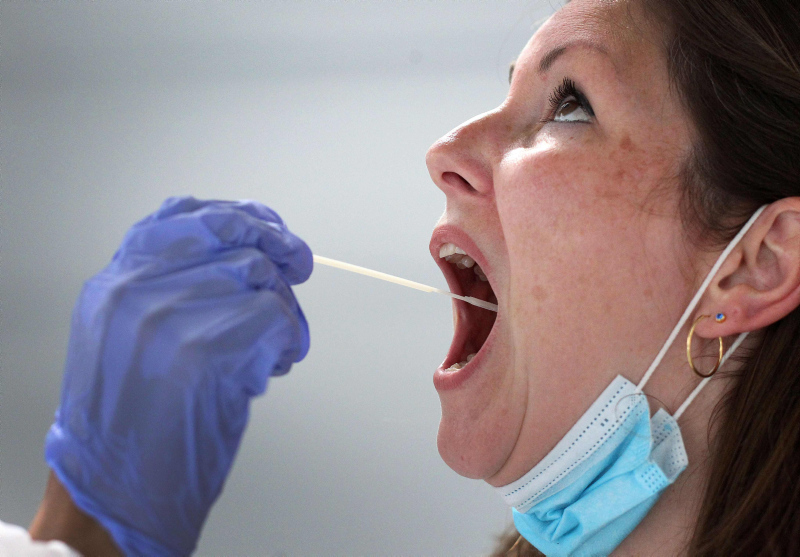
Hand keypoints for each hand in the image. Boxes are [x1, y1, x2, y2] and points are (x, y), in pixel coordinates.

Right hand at [43, 197, 311, 555]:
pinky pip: (277, 318)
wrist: (111, 492)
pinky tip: (274, 367)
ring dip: (284, 312)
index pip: (185, 213)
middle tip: (300, 265)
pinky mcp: (208, 353)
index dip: (241, 214)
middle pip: (234, 239)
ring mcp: (170, 320)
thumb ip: (167, 285)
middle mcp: (137, 292)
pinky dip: (289, 342)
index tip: (270, 225)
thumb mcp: (124, 335)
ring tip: (274, 346)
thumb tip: (241, 253)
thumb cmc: (131, 420)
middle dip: (278, 251)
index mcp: (117, 282)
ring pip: (262, 277)